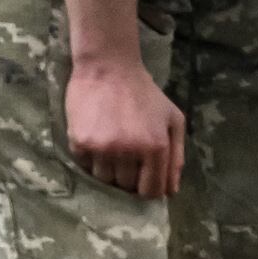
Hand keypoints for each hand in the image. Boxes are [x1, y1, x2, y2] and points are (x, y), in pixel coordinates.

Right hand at [66, 55, 184, 198]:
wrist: (108, 67)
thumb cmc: (144, 93)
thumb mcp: (173, 119)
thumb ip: (177, 156)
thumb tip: (171, 191)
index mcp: (156, 147)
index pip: (151, 191)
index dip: (148, 190)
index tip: (143, 181)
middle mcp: (129, 151)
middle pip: (126, 187)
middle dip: (129, 178)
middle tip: (127, 157)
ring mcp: (103, 148)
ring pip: (105, 180)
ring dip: (109, 170)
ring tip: (111, 147)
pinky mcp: (81, 143)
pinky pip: (86, 167)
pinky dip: (91, 159)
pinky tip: (97, 139)